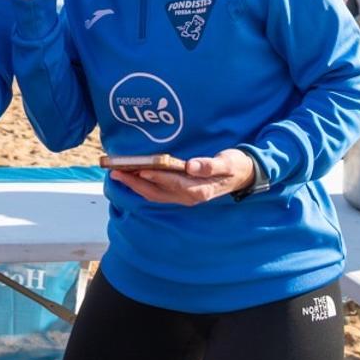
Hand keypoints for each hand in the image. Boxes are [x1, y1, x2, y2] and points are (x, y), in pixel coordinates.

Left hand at [110, 149, 255, 205]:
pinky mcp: (181, 193)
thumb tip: (191, 166)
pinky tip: (134, 178)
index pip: (172, 182)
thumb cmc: (234, 166)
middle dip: (135, 182)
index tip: (139, 169)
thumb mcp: (227, 162)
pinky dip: (144, 186)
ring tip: (118, 174)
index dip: (155, 176)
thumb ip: (210, 165)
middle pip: (157, 192)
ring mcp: (184, 197)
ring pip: (155, 194)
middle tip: (116, 172)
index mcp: (199, 189)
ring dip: (136, 185)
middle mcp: (189, 196)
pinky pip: (158, 193)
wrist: (243, 176)